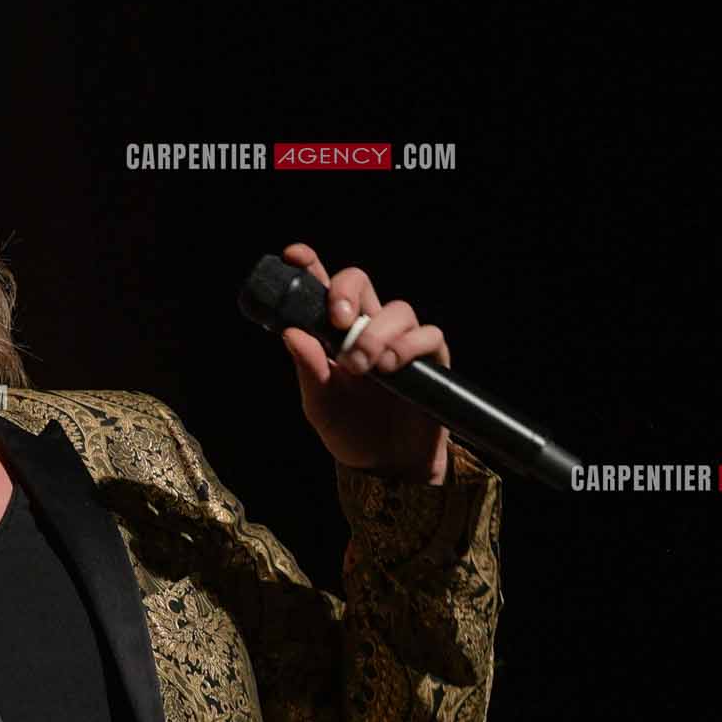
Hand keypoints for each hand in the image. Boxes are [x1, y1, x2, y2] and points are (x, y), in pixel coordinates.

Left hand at [275, 242, 450, 483]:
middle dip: (346, 291)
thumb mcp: (320, 405)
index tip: (295, 255)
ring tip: (363, 366)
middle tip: (337, 320)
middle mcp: (367, 328)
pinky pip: (427, 335)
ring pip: (397, 309)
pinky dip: (408, 346)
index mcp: (333, 334)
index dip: (311, 265)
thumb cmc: (350, 432)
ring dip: (376, 333)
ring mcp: (400, 340)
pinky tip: (391, 366)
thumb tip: (290, 333)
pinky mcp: (431, 359)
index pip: (323, 289)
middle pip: (361, 282)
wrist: (388, 467)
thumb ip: (308, 370)